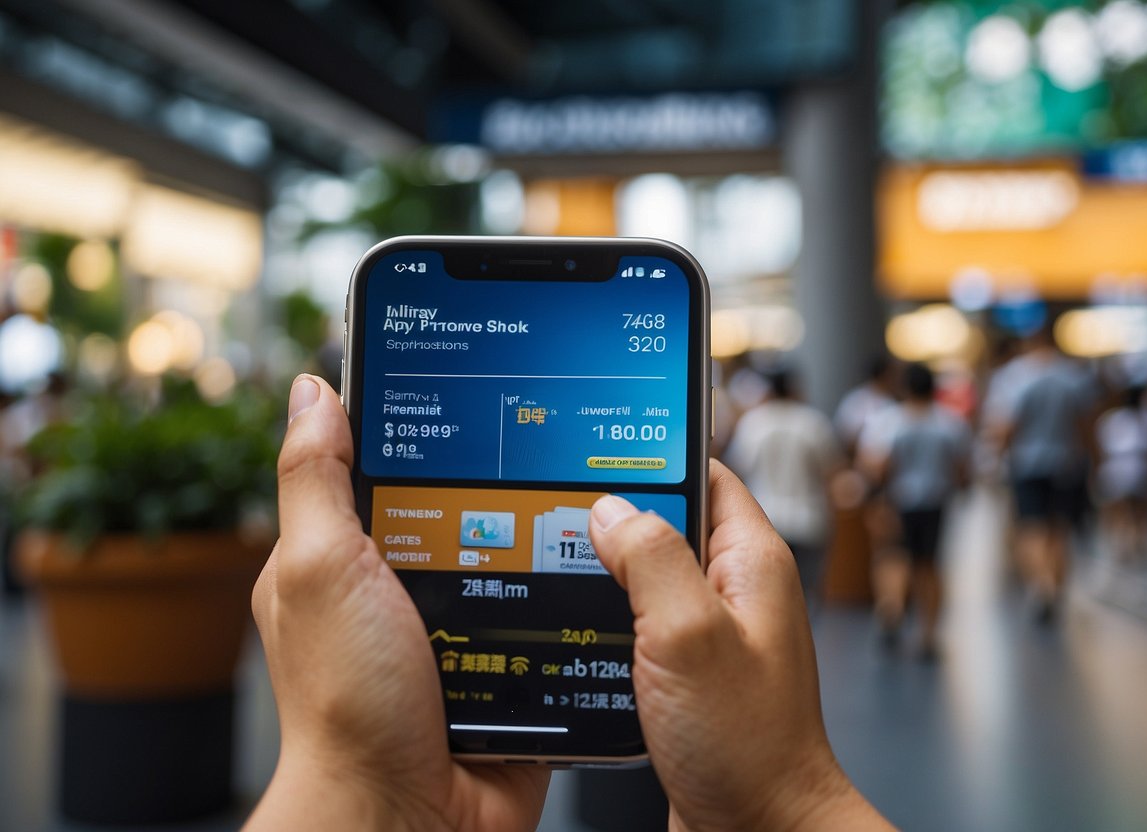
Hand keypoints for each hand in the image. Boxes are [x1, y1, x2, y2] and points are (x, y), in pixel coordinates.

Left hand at [246, 375, 548, 831]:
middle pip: (462, 505)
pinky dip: (571, 597)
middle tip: (547, 445)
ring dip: (545, 539)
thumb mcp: (318, 570)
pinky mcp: (508, 662)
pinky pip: (551, 611)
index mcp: (347, 557)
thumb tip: (312, 391)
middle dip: (501, 483)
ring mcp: (460, 626)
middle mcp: (402, 588)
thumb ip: (314, 480)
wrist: (408, 816)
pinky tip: (597, 570)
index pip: (384, 465)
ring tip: (586, 505)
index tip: (470, 385)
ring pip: (516, 554)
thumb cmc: (346, 706)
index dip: (420, 425)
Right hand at [589, 462, 891, 831]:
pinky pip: (640, 625)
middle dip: (616, 519)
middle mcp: (734, 591)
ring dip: (606, 574)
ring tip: (561, 571)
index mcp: (752, 562)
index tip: (600, 451)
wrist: (759, 830)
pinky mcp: (686, 673)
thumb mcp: (691, 634)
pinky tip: (577, 629)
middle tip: (563, 519)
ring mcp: (710, 633)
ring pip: (648, 576)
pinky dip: (607, 621)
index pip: (704, 472)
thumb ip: (652, 558)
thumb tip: (608, 509)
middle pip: (668, 522)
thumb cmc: (749, 748)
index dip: (653, 456)